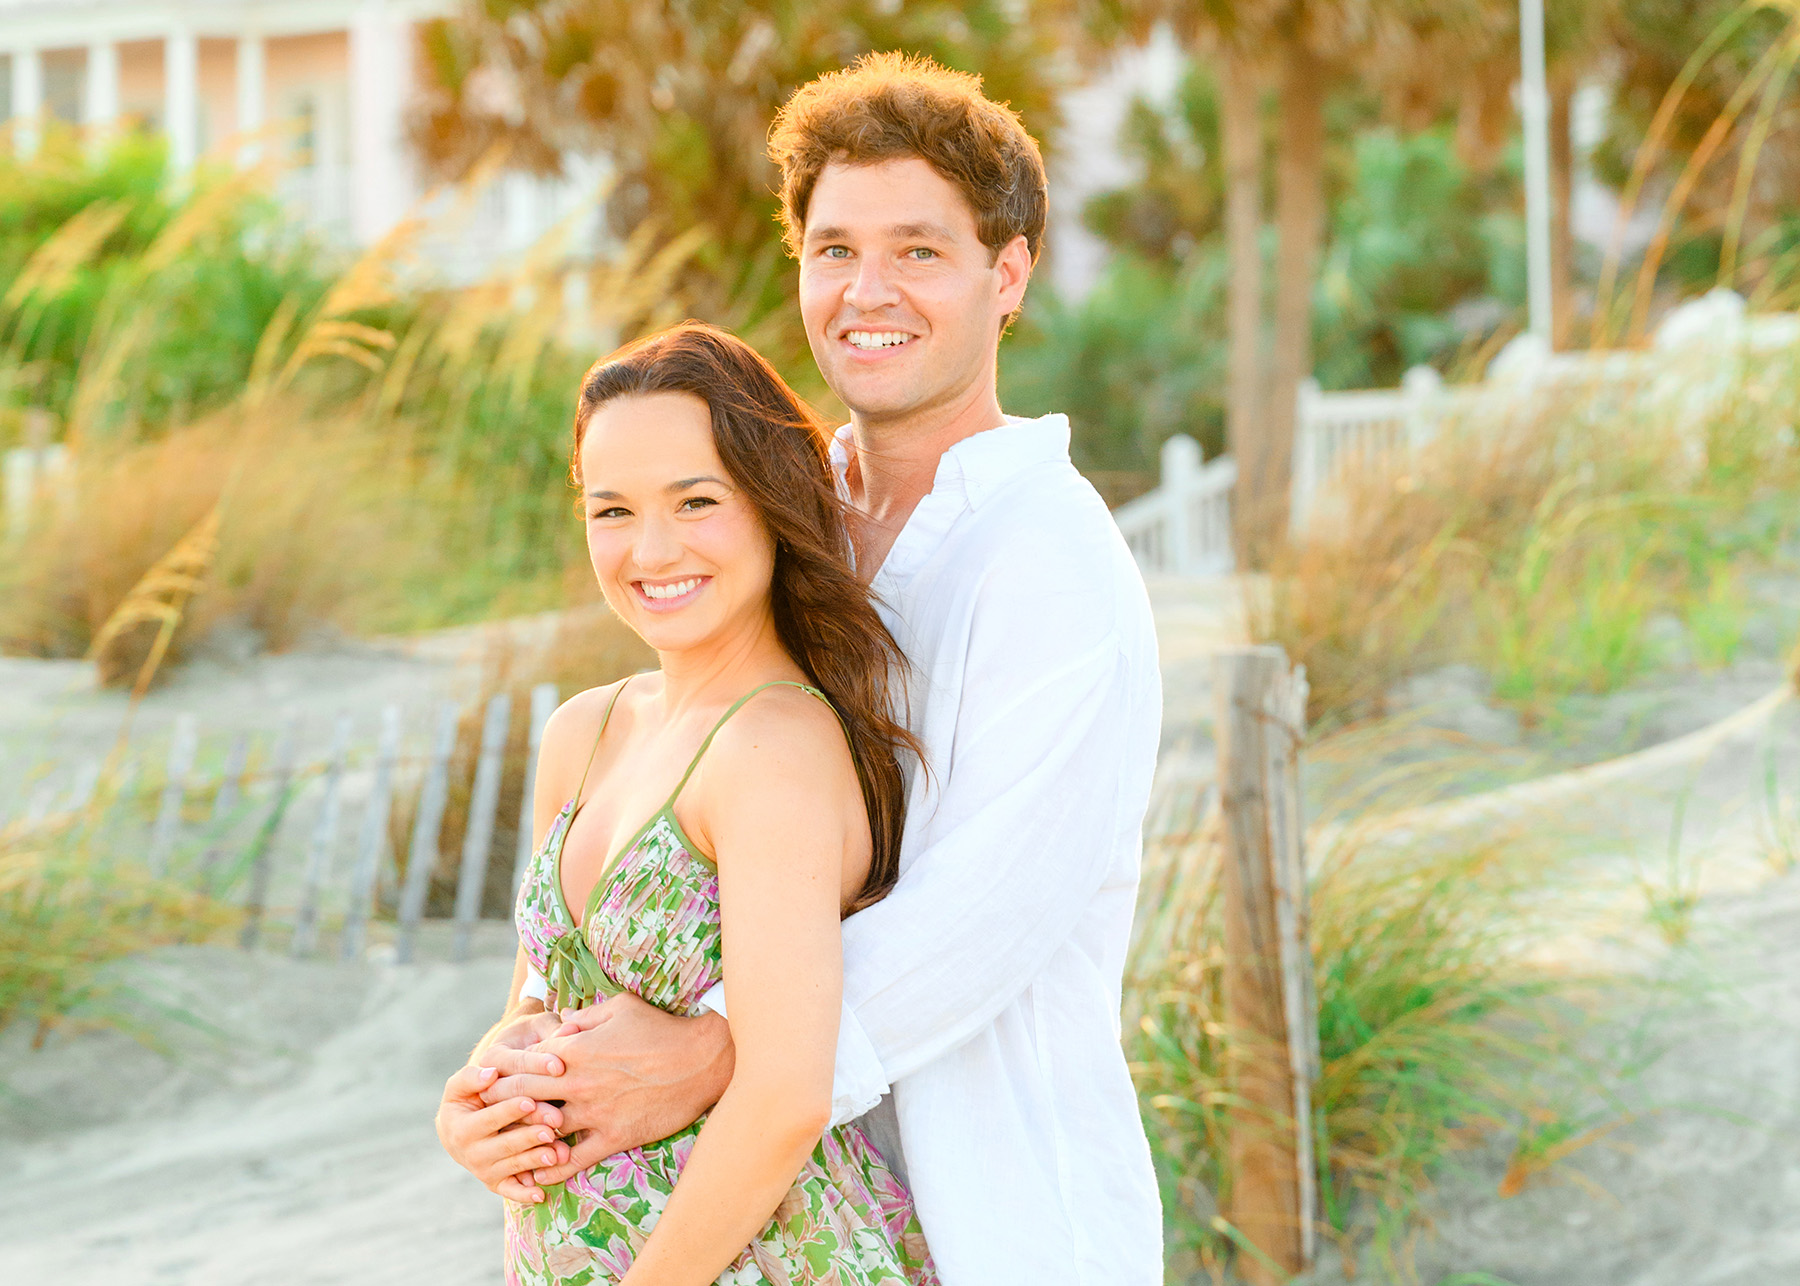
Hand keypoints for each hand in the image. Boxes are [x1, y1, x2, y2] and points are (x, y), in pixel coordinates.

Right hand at [435, 1064, 571, 1202]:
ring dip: (536, 1161)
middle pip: (505, 1145)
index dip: (509, 1110)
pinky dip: (525, 1195)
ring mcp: (484, 1171)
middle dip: (529, 1137)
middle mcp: (470, 1154)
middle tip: (551, 1128)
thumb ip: (472, 1077)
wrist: (462, 1129)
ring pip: (514, 1166)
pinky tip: (541, 1194)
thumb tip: (490, 1074)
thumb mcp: (462, 1085)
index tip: (530, 1101)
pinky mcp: (496, 1183)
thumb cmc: (468, 1098)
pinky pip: (511, 1191)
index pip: (489, 1119)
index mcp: (459, 1128)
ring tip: (556, 1153)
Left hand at [479, 992, 734, 1185]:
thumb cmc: (659, 1028)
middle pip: (521, 1096)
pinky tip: (536, 1173)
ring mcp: (595, 1112)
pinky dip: (551, 1169)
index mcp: (575, 1049)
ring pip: (543, 1131)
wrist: (701, 1060)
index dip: (499, 1071)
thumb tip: (556, 1027)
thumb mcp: (618, 1006)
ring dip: (521, 1139)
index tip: (483, 1080)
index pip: (522, 1062)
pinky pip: (574, 1160)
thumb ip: (581, 1017)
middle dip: (497, 1105)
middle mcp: (578, 1082)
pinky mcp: (614, 1136)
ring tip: (500, 1149)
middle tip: (479, 1115)